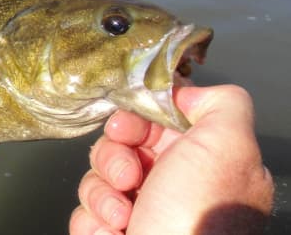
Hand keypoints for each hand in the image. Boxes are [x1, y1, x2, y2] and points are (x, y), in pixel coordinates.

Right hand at [69, 85, 273, 233]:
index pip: (155, 123)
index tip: (126, 130)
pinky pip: (84, 212)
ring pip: (97, 179)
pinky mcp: (112, 233)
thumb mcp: (229, 146)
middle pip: (119, 147)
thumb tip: (188, 94)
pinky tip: (112, 233)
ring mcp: (141, 212)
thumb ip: (223, 103)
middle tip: (128, 179)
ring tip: (122, 218)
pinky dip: (92, 223)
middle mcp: (172, 186)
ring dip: (101, 195)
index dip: (134, 121)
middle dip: (113, 159)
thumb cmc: (199, 218)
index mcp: (202, 162)